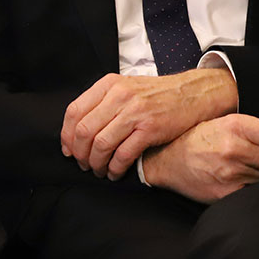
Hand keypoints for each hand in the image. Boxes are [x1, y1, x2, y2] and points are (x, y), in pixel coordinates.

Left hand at [61, 68, 237, 179]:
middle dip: (80, 153)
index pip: (74, 111)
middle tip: (83, 165)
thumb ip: (101, 103)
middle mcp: (118, 96)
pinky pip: (123, 154)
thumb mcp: (125, 88)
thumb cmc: (156, 95)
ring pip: (101, 144)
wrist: (192, 94)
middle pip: (84, 131)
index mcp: (108, 85)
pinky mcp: (150, 129)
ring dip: (96, 163)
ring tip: (98, 171)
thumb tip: (76, 132)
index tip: (68, 150)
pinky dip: (115, 168)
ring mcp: (134, 112)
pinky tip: (114, 173)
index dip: (66, 135)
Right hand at [140, 115, 258, 202]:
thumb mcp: (231, 124)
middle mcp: (234, 148)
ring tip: (246, 169)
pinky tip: (239, 180)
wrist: (166, 161)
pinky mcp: (226, 193)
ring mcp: (230, 173)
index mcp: (237, 126)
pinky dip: (253, 189)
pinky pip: (255, 193)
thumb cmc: (200, 139)